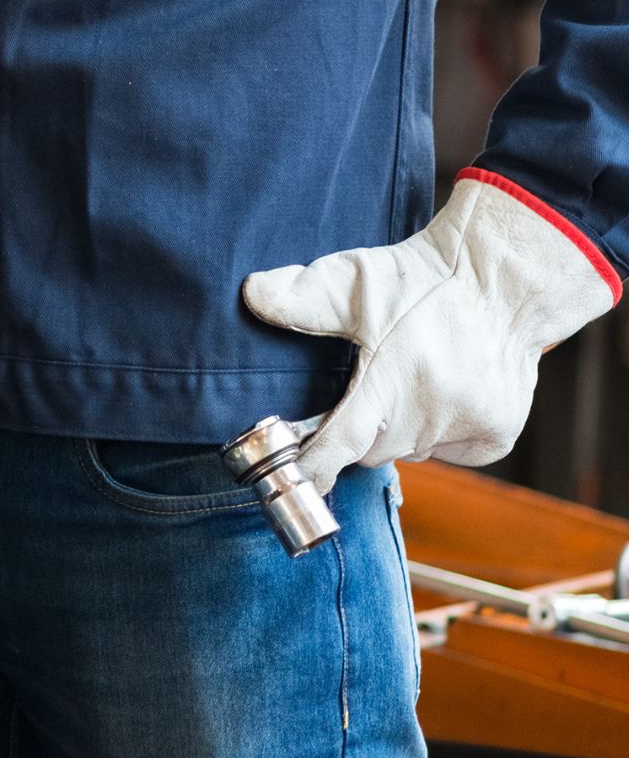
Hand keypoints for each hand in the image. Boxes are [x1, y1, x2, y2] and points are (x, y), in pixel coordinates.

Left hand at [242, 171, 619, 492]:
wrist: (505, 279)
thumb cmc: (423, 280)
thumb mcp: (353, 279)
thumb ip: (299, 297)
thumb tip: (251, 296)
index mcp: (391, 378)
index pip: (341, 443)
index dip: (314, 466)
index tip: (297, 477)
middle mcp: (433, 408)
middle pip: (373, 450)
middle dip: (360, 431)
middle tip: (364, 393)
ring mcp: (470, 424)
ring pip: (411, 450)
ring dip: (399, 430)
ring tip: (408, 382)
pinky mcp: (499, 433)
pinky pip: (452, 451)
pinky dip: (440, 432)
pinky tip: (444, 392)